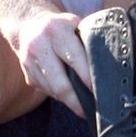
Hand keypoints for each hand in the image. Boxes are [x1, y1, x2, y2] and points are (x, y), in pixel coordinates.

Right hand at [7, 2, 93, 120]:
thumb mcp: (75, 24)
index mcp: (56, 30)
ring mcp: (30, 63)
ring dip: (71, 102)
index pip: (74, 58)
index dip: (87, 77)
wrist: (29, 26)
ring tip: (85, 109)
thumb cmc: (61, 28)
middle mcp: (39, 46)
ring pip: (53, 91)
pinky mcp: (28, 76)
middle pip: (60, 84)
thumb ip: (87, 41)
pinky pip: (48, 92)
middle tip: (92, 112)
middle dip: (77, 101)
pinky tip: (72, 98)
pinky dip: (61, 97)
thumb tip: (107, 67)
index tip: (99, 91)